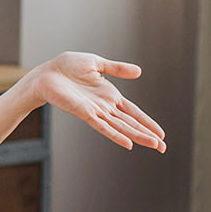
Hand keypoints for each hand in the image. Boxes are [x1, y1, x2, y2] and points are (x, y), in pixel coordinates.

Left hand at [31, 51, 166, 151]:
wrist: (47, 72)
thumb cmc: (67, 67)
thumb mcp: (97, 63)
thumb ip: (117, 69)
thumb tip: (139, 72)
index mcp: (110, 96)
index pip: (133, 112)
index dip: (147, 123)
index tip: (161, 134)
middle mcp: (105, 107)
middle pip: (130, 124)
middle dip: (147, 135)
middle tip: (163, 148)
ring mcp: (95, 111)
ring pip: (121, 127)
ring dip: (137, 136)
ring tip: (154, 145)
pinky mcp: (84, 113)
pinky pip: (103, 126)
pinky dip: (116, 135)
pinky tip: (128, 143)